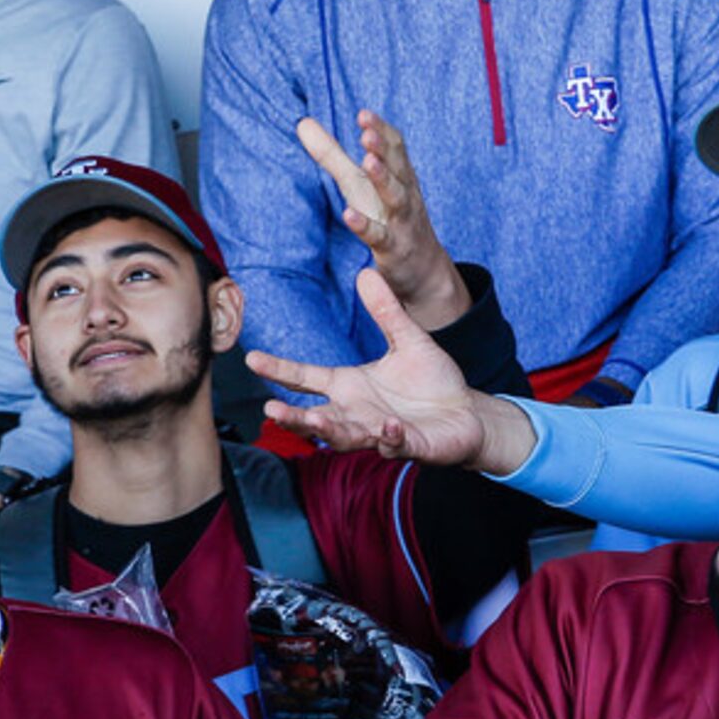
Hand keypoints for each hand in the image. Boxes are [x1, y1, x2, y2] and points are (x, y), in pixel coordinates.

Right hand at [247, 268, 530, 470]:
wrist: (467, 413)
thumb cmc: (431, 380)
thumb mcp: (407, 340)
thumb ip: (386, 312)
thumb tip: (366, 271)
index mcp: (350, 386)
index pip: (307, 380)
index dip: (280, 370)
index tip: (251, 359)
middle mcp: (358, 413)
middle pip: (316, 418)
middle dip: (294, 418)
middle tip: (270, 411)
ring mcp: (380, 433)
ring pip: (346, 437)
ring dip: (329, 432)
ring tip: (314, 423)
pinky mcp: (410, 446)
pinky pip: (395, 444)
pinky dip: (390, 437)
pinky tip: (388, 426)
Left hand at [298, 109, 470, 330]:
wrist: (422, 268)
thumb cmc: (386, 216)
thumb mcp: (358, 184)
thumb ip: (332, 155)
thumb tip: (302, 122)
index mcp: (399, 174)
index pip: (396, 147)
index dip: (381, 130)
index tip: (363, 114)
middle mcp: (404, 193)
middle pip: (397, 166)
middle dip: (383, 148)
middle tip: (367, 132)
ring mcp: (401, 221)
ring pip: (396, 197)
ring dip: (383, 179)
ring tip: (368, 162)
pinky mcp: (393, 248)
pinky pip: (379, 236)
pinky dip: (365, 225)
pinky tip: (349, 215)